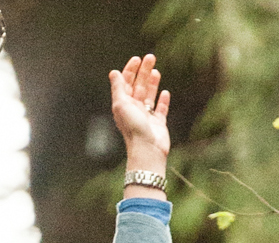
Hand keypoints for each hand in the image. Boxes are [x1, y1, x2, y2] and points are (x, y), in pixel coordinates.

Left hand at [109, 54, 170, 171]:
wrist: (147, 149)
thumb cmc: (133, 127)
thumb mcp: (121, 104)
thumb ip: (118, 88)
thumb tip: (113, 72)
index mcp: (123, 104)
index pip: (125, 83)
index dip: (130, 70)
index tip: (137, 59)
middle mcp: (134, 109)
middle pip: (139, 86)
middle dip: (144, 71)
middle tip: (151, 57)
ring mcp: (146, 116)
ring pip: (149, 96)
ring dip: (152, 83)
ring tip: (156, 71)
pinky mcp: (158, 124)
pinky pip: (160, 110)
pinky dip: (162, 101)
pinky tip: (165, 92)